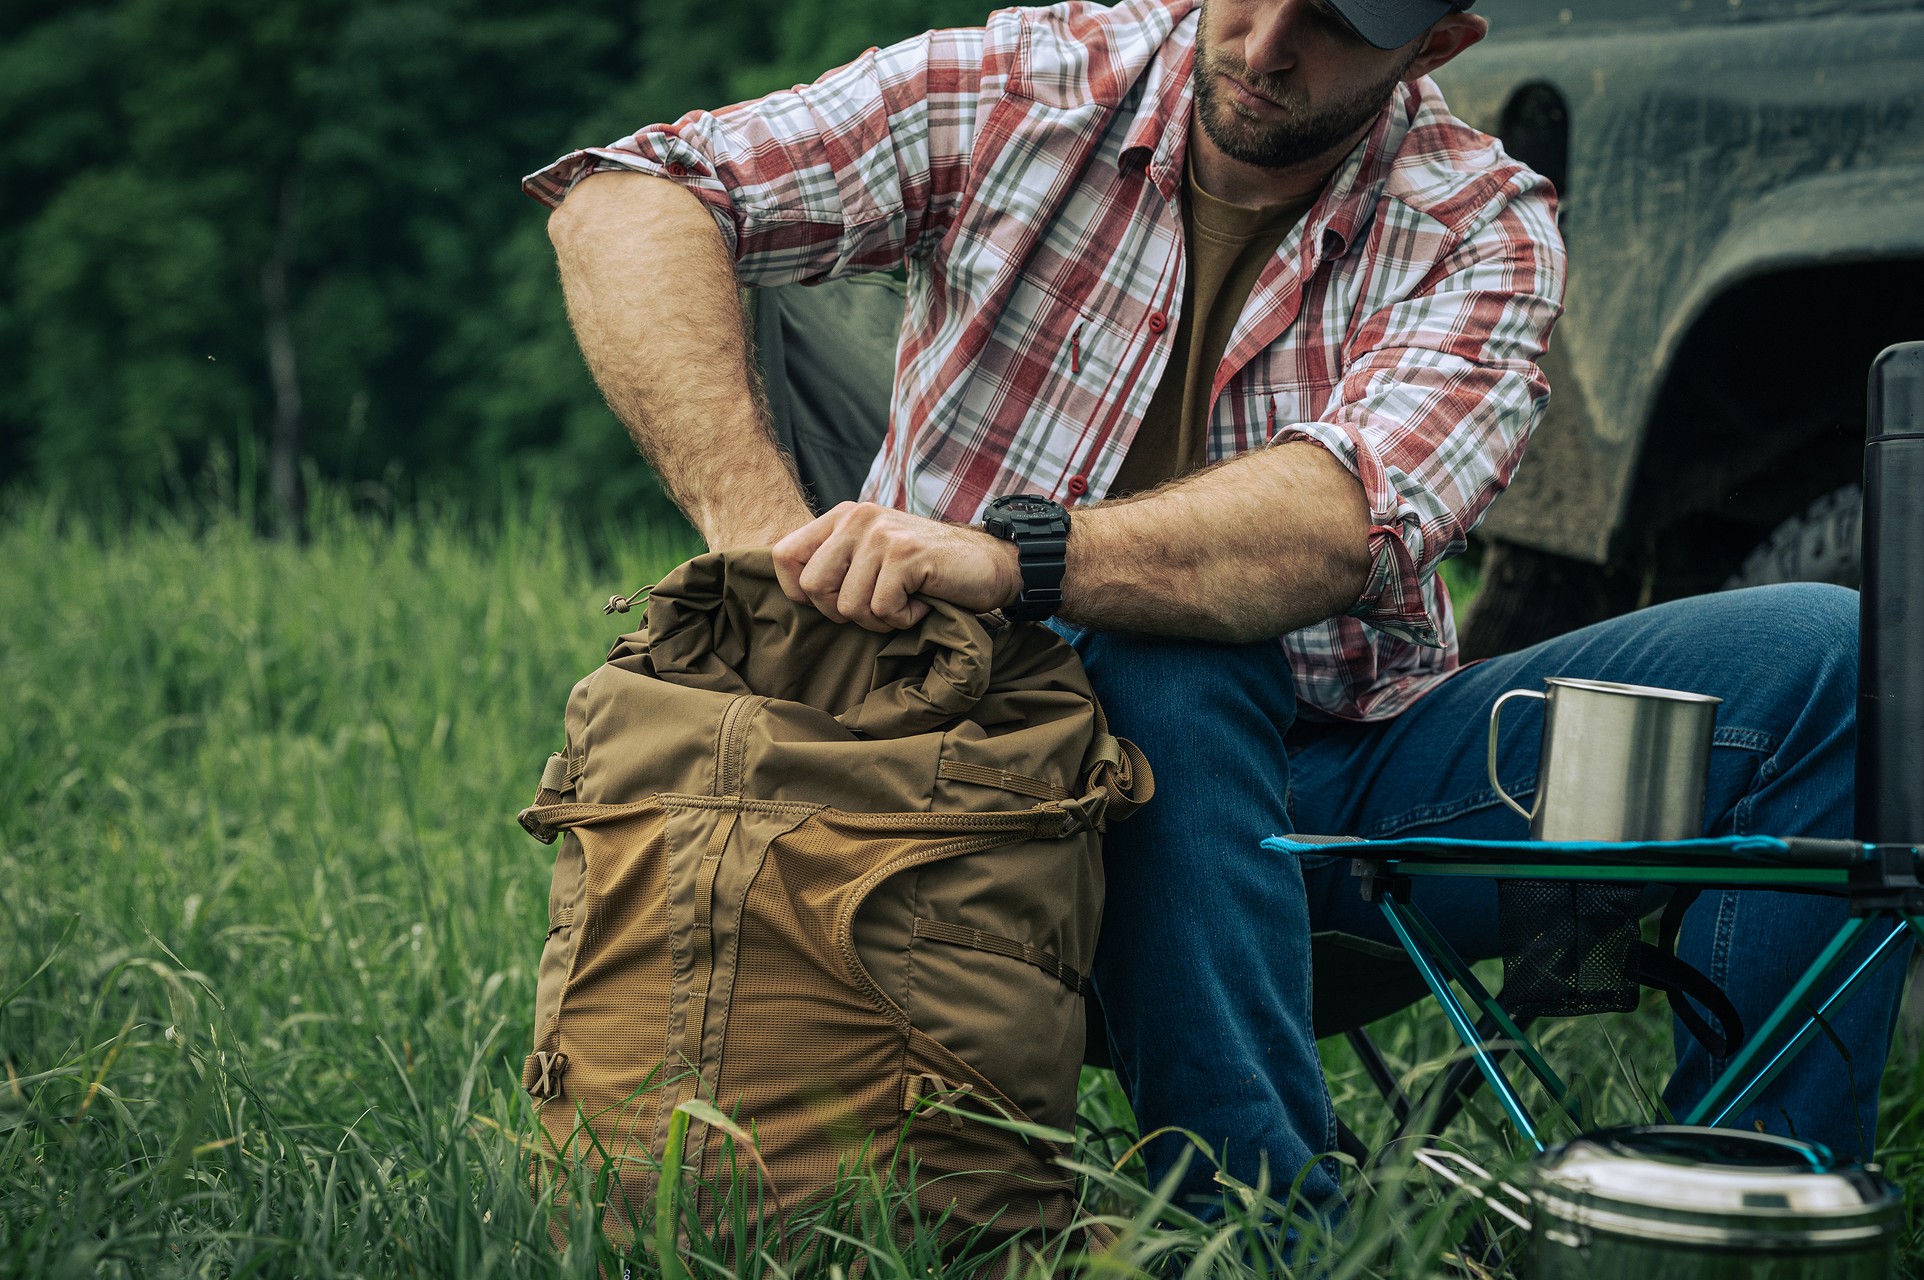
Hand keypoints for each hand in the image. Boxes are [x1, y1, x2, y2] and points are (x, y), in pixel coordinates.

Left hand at [771, 502, 1021, 630]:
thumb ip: (836, 563)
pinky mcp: (906, 554)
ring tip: (905, 602)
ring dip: (879, 619)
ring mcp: (882, 534)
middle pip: (812, 587)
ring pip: (848, 606)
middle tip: (878, 606)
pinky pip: (882, 610)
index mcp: (842, 516)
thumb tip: (794, 593)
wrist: (989, 564)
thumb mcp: (872, 556)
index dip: (800, 591)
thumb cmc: (925, 571)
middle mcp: (858, 518)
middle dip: (842, 613)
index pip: (784, 555)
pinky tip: (922, 604)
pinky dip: (904, 620)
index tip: (833, 601)